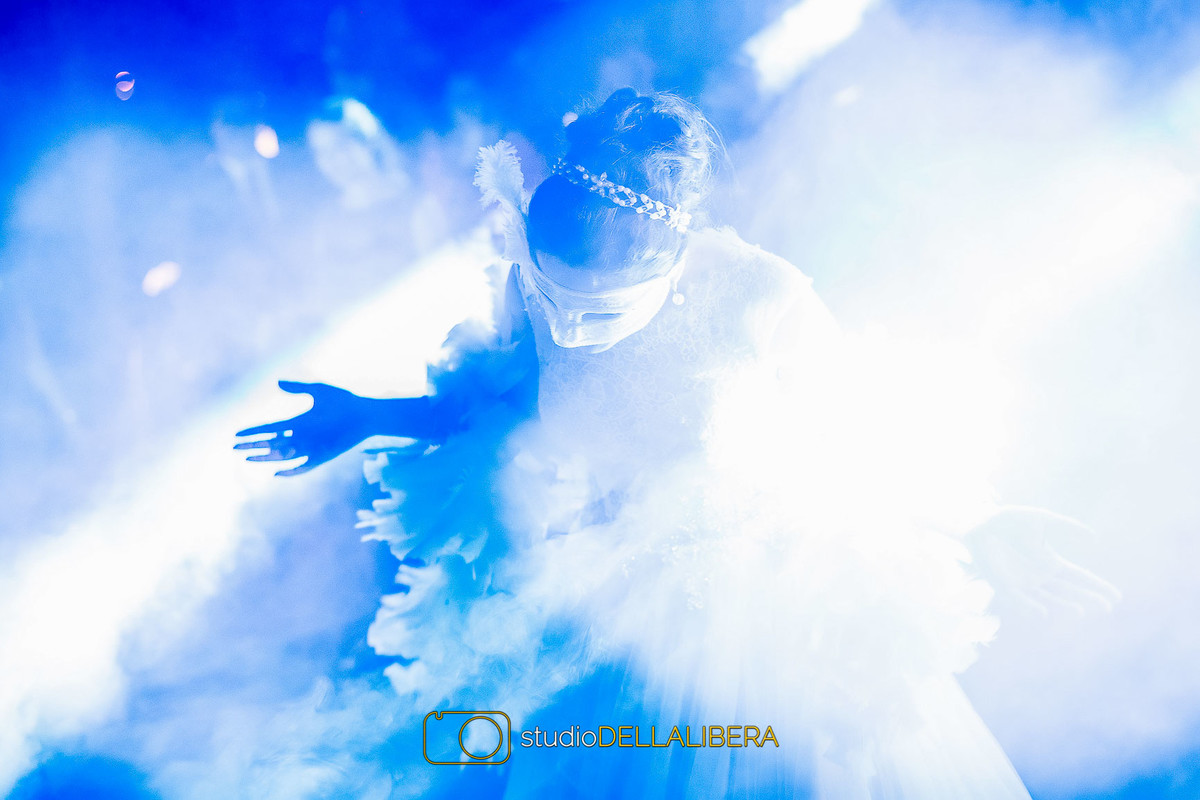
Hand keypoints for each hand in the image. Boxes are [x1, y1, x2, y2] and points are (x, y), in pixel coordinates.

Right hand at [234, 381, 366, 475]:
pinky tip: (277, 473)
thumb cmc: (344, 401)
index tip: (237, 433)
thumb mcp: (319, 391)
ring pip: (283, 456)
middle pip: (272, 443)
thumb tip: (278, 383)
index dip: (254, 432)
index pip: (270, 429)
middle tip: (235, 447)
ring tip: (248, 459)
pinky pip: (304, 466)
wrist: (365, 413)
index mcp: (298, 422)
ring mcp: (311, 447)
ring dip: (266, 458)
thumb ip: (299, 388)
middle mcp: (302, 436)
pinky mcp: (323, 456)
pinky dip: (291, 471)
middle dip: (253, 446)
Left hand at [965, 505, 1120, 615]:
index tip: (1116, 596)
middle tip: (1107, 607)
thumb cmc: (1012, 521)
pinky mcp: (1004, 585)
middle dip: (1088, 599)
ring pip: (1048, 599)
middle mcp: (1041, 577)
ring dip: (1063, 605)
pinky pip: (1020, 600)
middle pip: (1070, 591)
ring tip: (1080, 611)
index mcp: (1052, 563)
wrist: (982, 523)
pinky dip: (1031, 607)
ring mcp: (1023, 583)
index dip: (1097, 586)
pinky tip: (1043, 612)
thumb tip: (1094, 537)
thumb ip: (1066, 526)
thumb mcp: (1042, 520)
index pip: (1080, 577)